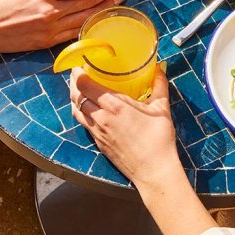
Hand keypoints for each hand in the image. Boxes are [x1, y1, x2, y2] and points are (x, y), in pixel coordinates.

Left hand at [70, 65, 178, 188]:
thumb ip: (159, 85)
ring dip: (74, 98)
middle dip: (73, 82)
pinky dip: (80, 112)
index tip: (79, 64)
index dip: (78, 73)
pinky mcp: (98, 143)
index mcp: (115, 106)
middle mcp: (101, 118)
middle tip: (76, 72)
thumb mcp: (161, 108)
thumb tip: (160, 68)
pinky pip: (83, 123)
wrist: (153, 171)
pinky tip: (87, 109)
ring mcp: (97, 132)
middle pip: (76, 96)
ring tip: (78, 88)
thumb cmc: (158, 139)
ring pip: (76, 111)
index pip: (85, 86)